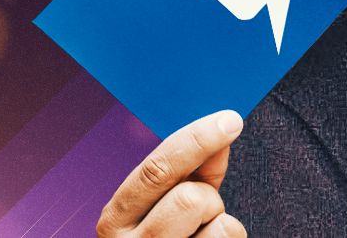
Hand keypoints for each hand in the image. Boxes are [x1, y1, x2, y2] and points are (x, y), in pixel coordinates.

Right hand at [97, 110, 246, 236]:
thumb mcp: (171, 203)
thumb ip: (193, 170)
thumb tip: (220, 132)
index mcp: (115, 218)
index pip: (155, 170)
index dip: (197, 139)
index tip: (230, 120)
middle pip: (191, 197)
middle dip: (208, 196)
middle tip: (203, 209)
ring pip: (217, 223)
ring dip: (220, 222)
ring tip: (201, 235)